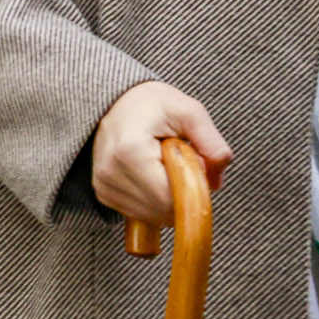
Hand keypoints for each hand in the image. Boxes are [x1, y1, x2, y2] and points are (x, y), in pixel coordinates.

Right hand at [92, 80, 232, 225]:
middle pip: (163, 211)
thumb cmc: (152, 104)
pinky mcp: (103, 193)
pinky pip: (141, 213)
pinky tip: (152, 175)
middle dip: (183, 194)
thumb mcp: (189, 111)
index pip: (171, 198)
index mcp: (129, 151)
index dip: (193, 189)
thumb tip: (216, 180)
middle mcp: (110, 172)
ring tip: (162, 166)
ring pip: (154, 216)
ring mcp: (103, 185)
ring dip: (169, 199)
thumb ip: (212, 142)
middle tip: (179, 162)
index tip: (195, 164)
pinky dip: (155, 201)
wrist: (115, 102)